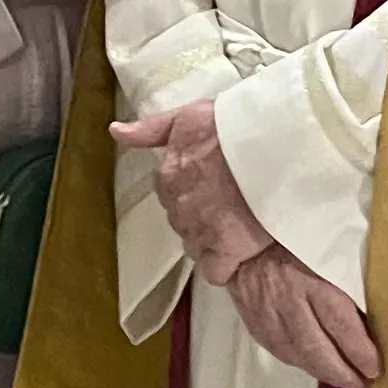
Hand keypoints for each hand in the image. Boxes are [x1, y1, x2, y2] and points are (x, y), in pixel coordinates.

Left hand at [109, 97, 267, 285]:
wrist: (271, 144)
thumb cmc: (232, 125)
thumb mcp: (188, 116)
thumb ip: (151, 129)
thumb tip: (115, 132)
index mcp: (169, 176)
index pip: (171, 194)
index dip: (195, 192)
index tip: (215, 187)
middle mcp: (178, 206)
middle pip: (185, 221)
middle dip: (204, 216)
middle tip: (233, 205)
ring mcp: (201, 230)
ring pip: (198, 246)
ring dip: (214, 240)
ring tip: (241, 225)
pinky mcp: (227, 250)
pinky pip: (216, 271)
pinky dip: (226, 266)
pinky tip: (241, 252)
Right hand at [224, 246, 380, 387]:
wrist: (247, 244)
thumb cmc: (292, 245)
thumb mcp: (325, 256)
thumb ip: (345, 285)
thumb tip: (369, 318)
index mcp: (311, 278)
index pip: (340, 322)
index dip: (359, 351)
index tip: (373, 366)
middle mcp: (288, 299)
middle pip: (316, 348)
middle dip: (340, 372)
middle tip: (359, 384)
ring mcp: (268, 315)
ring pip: (297, 354)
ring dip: (321, 372)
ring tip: (341, 381)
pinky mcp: (256, 324)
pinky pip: (280, 351)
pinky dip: (299, 363)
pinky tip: (312, 367)